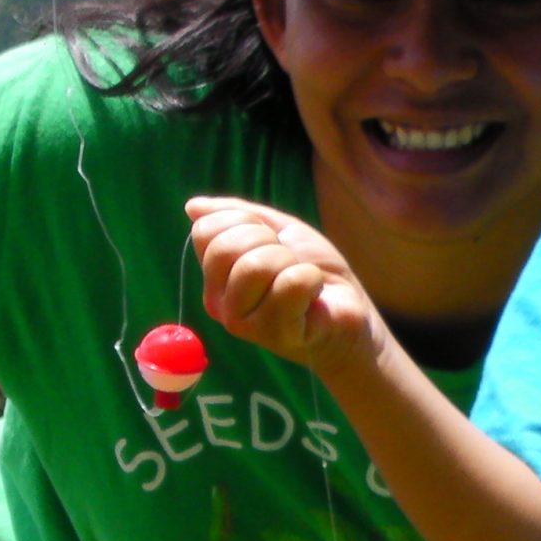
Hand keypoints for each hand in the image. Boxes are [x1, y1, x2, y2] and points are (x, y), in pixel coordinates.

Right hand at [186, 198, 381, 376]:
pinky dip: (312, 278)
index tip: (270, 238)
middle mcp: (220, 303)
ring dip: (292, 262)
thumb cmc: (310, 270)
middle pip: (226, 248)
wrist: (348, 307)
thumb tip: (192, 206)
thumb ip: (238, 216)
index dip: (245, 220)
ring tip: (302, 279)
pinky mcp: (275, 334)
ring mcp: (245, 323)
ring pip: (256, 266)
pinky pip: (291, 285)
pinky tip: (314, 295)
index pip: (206, 230)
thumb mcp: (277, 231)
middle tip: (288, 261)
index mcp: (215, 277)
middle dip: (269, 241)